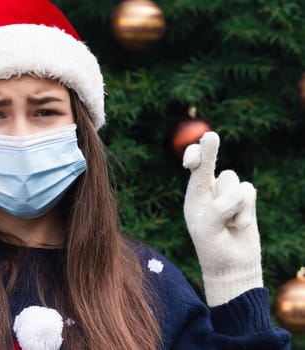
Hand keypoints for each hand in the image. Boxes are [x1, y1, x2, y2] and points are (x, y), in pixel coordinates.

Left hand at [183, 131, 262, 306]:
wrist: (234, 267)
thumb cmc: (214, 250)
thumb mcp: (209, 232)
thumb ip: (218, 210)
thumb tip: (237, 191)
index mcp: (194, 197)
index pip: (194, 171)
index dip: (194, 159)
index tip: (193, 158)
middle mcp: (209, 192)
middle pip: (212, 164)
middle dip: (210, 151)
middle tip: (210, 136)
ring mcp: (228, 194)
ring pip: (233, 181)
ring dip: (234, 204)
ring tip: (228, 224)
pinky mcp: (246, 200)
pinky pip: (249, 191)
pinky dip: (246, 210)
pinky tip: (240, 225)